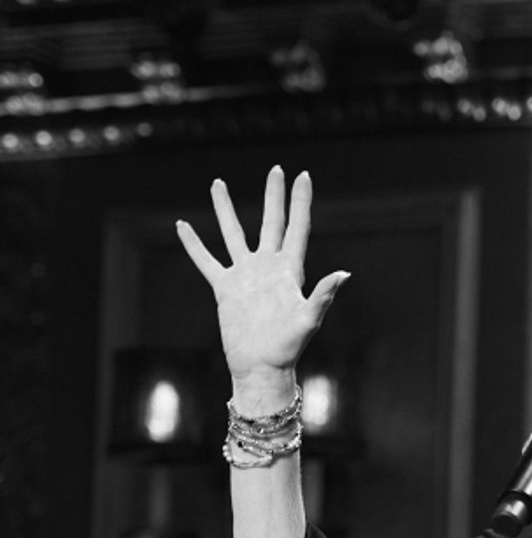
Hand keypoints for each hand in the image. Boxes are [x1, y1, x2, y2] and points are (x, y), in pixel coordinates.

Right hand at [176, 165, 348, 392]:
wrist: (261, 368)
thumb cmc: (287, 348)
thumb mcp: (308, 320)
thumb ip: (323, 295)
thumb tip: (344, 274)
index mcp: (289, 271)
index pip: (297, 228)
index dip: (301, 202)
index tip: (303, 175)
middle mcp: (268, 267)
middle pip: (270, 222)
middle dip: (273, 196)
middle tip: (275, 169)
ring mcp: (245, 276)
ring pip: (233, 233)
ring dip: (225, 209)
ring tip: (217, 183)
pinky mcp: (225, 289)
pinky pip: (206, 260)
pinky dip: (194, 244)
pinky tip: (182, 226)